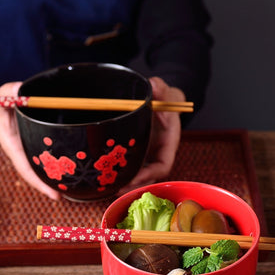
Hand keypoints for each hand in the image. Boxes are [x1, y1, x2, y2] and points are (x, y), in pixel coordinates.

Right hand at [0, 82, 60, 199]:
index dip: (38, 182)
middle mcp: (19, 150)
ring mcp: (26, 150)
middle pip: (33, 173)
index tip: (52, 194)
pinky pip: (42, 159)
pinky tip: (65, 172)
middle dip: (45, 186)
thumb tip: (20, 91)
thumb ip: (11, 91)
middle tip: (62, 196)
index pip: (24, 167)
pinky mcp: (32, 146)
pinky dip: (52, 166)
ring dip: (50, 179)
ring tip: (67, 189)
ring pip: (38, 169)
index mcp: (11, 142)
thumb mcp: (3, 94)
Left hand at [119, 76, 184, 193]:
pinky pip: (130, 165)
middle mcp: (158, 152)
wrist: (162, 99)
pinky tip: (106, 175)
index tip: (135, 178)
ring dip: (126, 183)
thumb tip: (154, 85)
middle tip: (116, 189)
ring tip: (108, 188)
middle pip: (149, 176)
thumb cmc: (165, 97)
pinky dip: (120, 172)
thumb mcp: (164, 90)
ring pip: (139, 174)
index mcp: (169, 143)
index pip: (162, 166)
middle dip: (134, 185)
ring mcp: (147, 154)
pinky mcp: (137, 152)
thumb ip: (161, 88)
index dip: (149, 174)